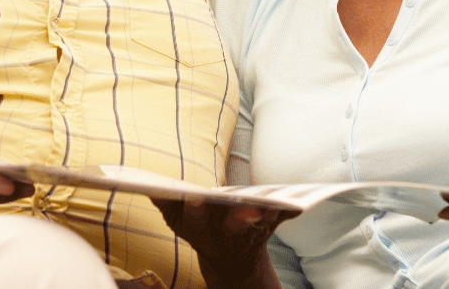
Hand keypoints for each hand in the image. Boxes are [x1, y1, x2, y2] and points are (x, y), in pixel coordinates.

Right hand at [153, 197, 296, 288]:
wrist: (231, 262)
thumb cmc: (202, 231)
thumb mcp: (179, 222)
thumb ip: (165, 203)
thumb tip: (150, 186)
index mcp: (202, 228)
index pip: (196, 218)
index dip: (196, 210)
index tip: (195, 198)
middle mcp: (226, 232)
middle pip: (233, 226)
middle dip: (240, 218)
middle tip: (251, 210)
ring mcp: (249, 232)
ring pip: (259, 224)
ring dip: (268, 214)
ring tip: (276, 202)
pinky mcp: (268, 227)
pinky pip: (280, 219)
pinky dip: (288, 212)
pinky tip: (297, 204)